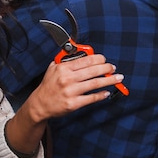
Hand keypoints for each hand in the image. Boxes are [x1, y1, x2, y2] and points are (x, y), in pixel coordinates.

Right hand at [6, 54, 122, 154]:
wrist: (40, 104)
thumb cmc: (48, 86)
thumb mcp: (53, 68)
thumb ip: (66, 60)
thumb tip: (80, 53)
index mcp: (63, 68)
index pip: (85, 60)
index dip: (98, 59)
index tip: (104, 59)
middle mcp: (67, 79)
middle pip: (93, 71)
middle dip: (106, 68)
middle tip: (113, 68)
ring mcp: (71, 92)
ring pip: (95, 84)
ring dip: (108, 81)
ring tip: (117, 78)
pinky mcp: (74, 104)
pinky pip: (91, 98)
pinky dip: (101, 95)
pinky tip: (107, 92)